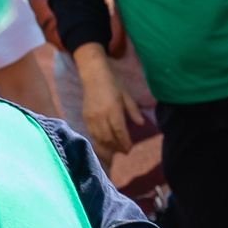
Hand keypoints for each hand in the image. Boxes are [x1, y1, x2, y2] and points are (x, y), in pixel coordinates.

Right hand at [74, 44, 140, 159]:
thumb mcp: (127, 95)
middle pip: (109, 137)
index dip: (125, 142)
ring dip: (108, 146)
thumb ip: (133, 110)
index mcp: (113, 108)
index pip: (119, 130)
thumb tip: (141, 124)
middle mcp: (101, 115)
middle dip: (117, 147)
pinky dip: (99, 141)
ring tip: (117, 148)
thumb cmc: (113, 84)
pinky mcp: (85, 117)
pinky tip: (106, 143)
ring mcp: (91, 117)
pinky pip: (91, 133)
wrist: (94, 76)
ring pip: (99, 137)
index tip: (130, 148)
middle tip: (125, 151)